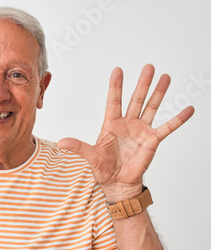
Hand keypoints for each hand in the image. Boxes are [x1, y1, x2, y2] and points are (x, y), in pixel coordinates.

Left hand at [57, 64, 193, 200]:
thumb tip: (61, 142)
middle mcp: (128, 124)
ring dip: (159, 93)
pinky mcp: (152, 141)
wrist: (117, 183)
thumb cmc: (103, 168)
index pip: (114, 101)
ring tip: (165, 77)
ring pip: (152, 107)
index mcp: (111, 124)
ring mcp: (141, 130)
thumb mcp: (90, 156)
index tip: (118, 70)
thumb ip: (78, 147)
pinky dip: (178, 119)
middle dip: (142, 84)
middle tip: (149, 67)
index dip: (116, 86)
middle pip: (136, 99)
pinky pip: (167, 128)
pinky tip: (188, 109)